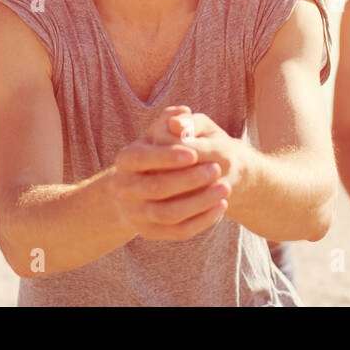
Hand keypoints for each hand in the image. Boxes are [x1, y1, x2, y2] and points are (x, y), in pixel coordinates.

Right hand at [113, 106, 228, 240]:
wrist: (147, 186)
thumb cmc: (162, 150)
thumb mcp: (165, 132)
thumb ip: (174, 120)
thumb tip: (182, 116)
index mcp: (124, 160)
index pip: (142, 157)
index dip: (167, 156)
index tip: (194, 153)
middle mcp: (124, 189)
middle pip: (156, 188)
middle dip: (189, 179)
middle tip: (216, 169)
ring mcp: (135, 214)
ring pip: (169, 214)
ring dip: (200, 202)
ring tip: (225, 188)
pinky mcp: (150, 232)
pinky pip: (178, 232)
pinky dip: (202, 221)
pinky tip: (221, 206)